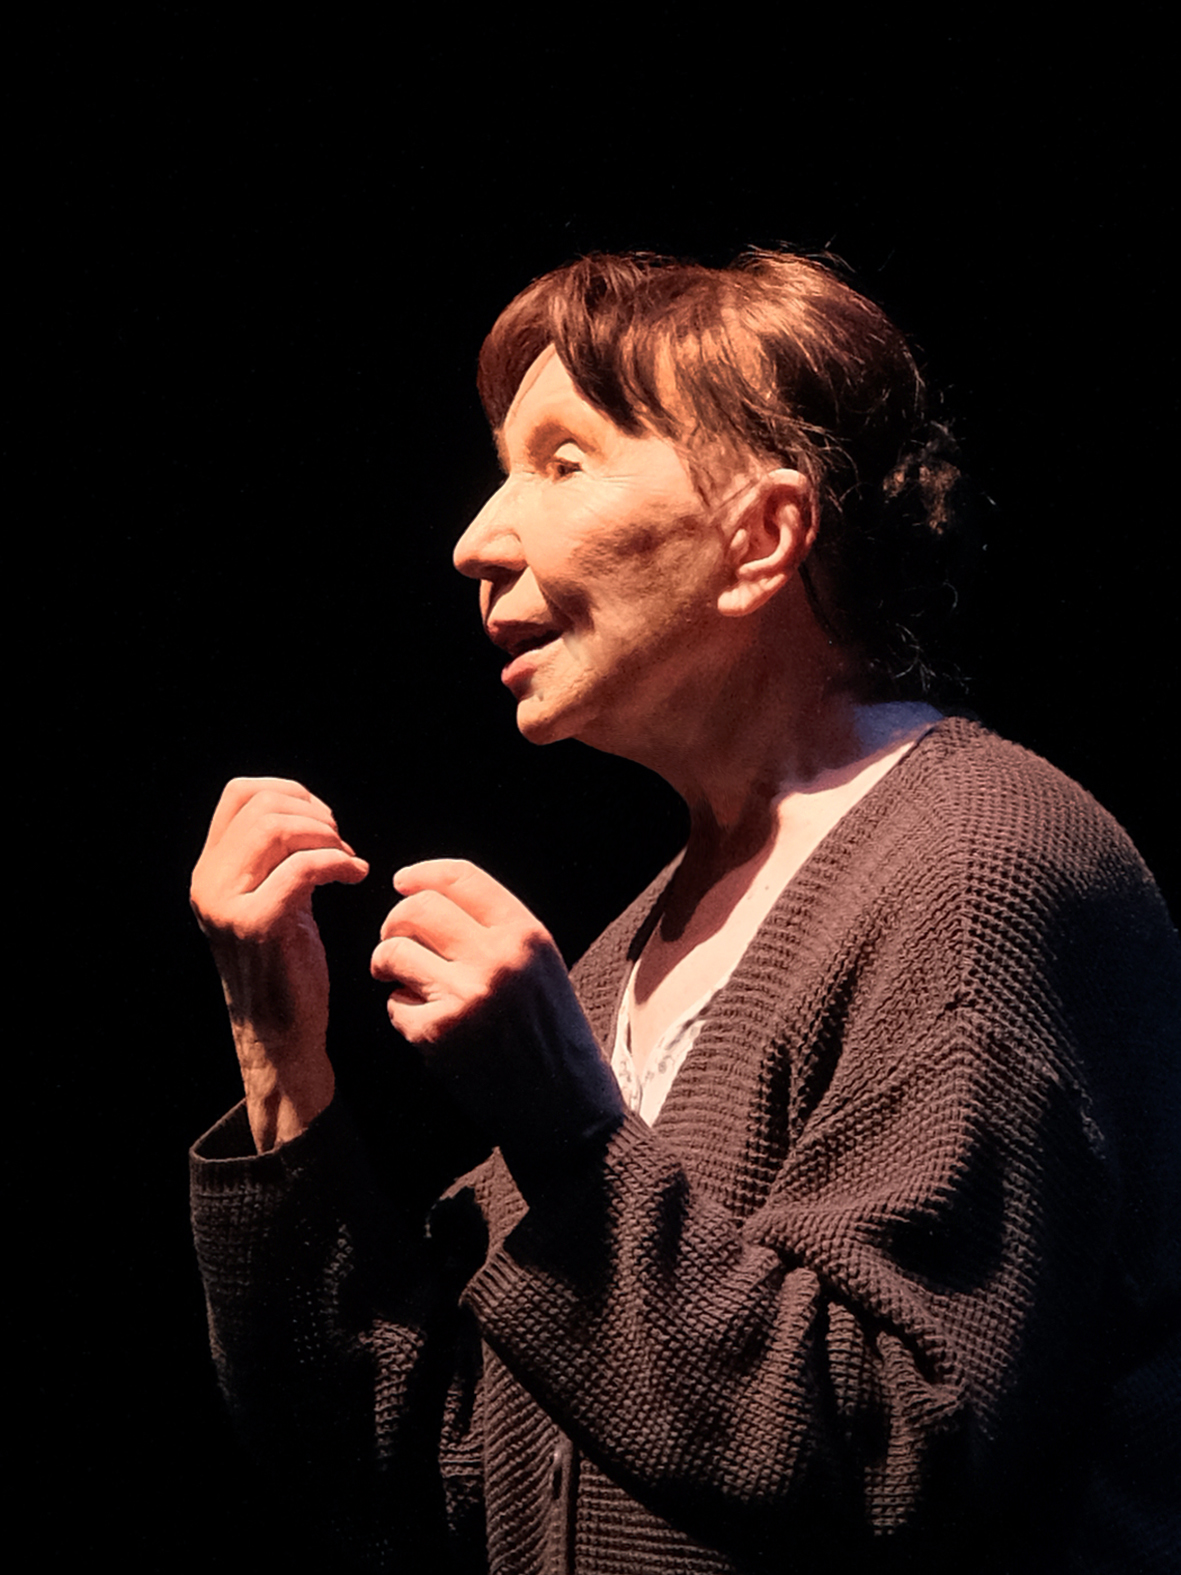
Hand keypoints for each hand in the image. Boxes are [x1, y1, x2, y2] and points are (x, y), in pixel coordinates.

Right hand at [191, 776, 368, 1150]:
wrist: (280, 1034)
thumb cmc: (285, 966)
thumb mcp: (271, 899)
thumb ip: (272, 858)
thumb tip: (306, 810)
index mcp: (209, 872)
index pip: (239, 793)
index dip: (289, 792)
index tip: (323, 819)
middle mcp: (209, 884)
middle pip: (263, 806)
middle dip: (315, 815)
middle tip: (341, 845)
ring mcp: (228, 904)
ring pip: (279, 829)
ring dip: (327, 836)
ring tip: (348, 860)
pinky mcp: (259, 924)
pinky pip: (303, 867)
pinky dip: (338, 862)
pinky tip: (355, 876)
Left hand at [370, 860, 623, 1183]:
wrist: (566, 1111)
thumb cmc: (554, 1036)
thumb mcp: (542, 967)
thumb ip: (497, 931)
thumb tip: (430, 898)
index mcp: (527, 935)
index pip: (461, 877)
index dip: (422, 874)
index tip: (403, 882)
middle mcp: (497, 958)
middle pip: (417, 908)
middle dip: (395, 921)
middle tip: (397, 940)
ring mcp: (465, 996)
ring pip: (394, 951)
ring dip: (388, 963)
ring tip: (401, 978)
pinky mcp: (439, 1034)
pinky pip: (395, 1003)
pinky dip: (403, 1011)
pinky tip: (427, 1023)